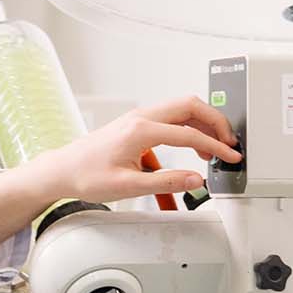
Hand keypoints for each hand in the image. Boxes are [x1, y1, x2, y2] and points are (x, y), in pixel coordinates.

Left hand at [0, 96, 241, 252]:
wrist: (62, 170)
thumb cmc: (85, 175)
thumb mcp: (128, 186)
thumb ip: (165, 183)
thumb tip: (195, 180)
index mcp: (141, 130)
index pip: (189, 134)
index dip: (215, 146)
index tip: (230, 157)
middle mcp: (141, 118)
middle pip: (190, 106)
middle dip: (215, 122)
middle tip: (229, 142)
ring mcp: (138, 120)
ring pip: (180, 111)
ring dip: (201, 126)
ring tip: (213, 150)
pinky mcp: (136, 127)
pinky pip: (168, 126)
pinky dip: (184, 136)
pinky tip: (187, 161)